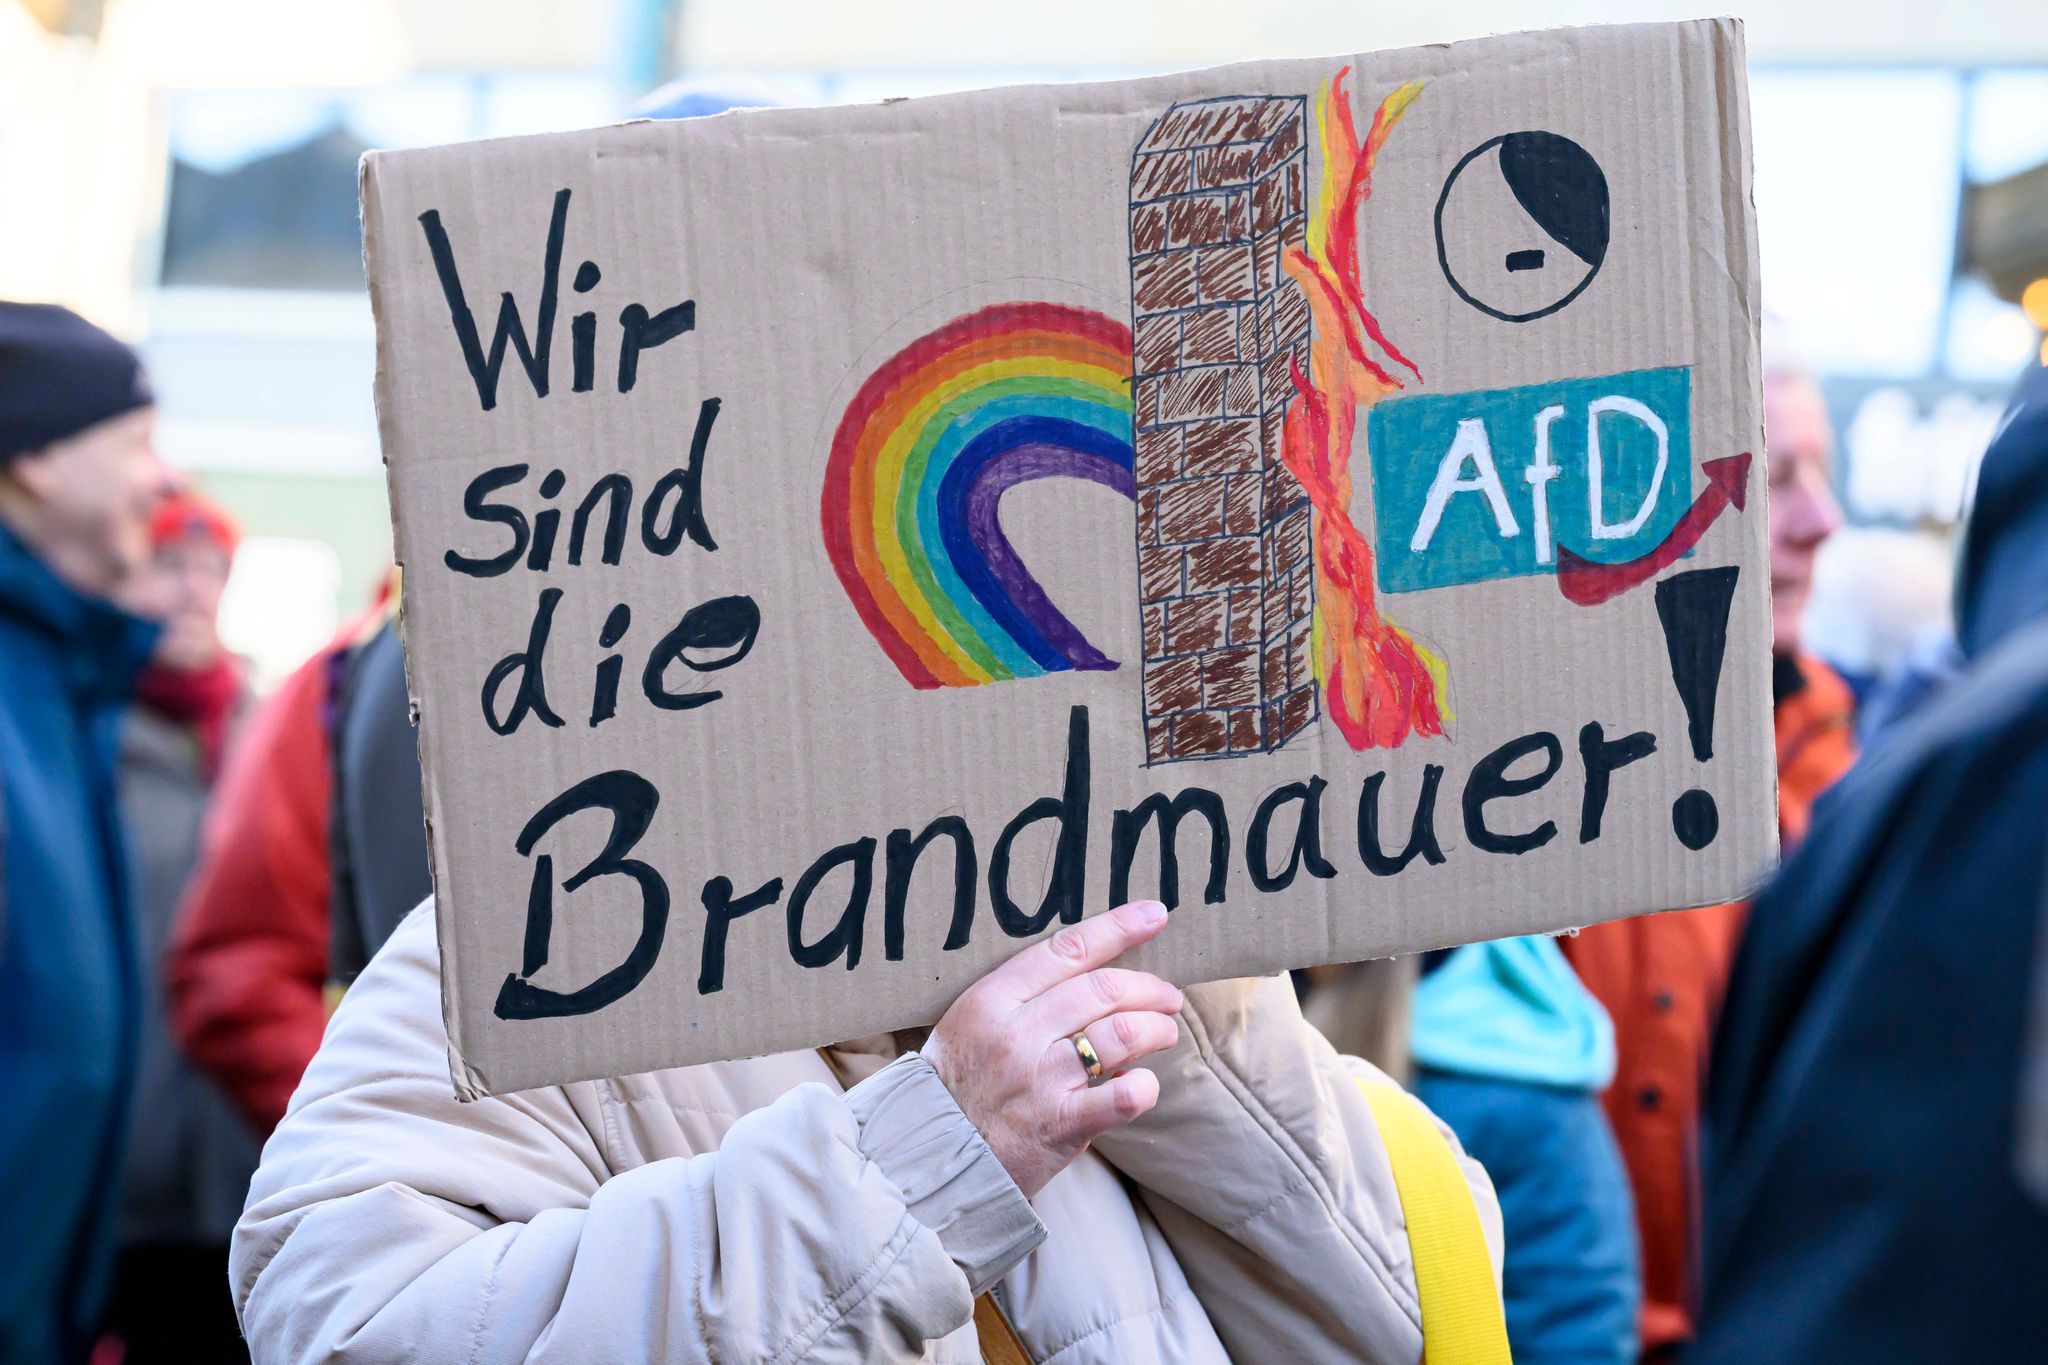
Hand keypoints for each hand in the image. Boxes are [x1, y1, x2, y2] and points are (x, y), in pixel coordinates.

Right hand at [921, 900, 1181, 1198]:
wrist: (934, 1158)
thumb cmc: (958, 1085)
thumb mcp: (971, 1023)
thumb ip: (1024, 999)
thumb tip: (1094, 983)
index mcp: (992, 1000)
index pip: (1067, 950)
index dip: (1119, 927)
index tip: (1154, 914)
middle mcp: (1017, 1034)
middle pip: (1103, 989)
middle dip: (1148, 987)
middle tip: (1167, 996)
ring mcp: (1040, 1079)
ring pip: (1122, 1033)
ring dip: (1156, 1029)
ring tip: (1165, 1032)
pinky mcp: (1060, 1125)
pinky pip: (1123, 1095)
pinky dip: (1146, 1087)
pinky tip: (1145, 1084)